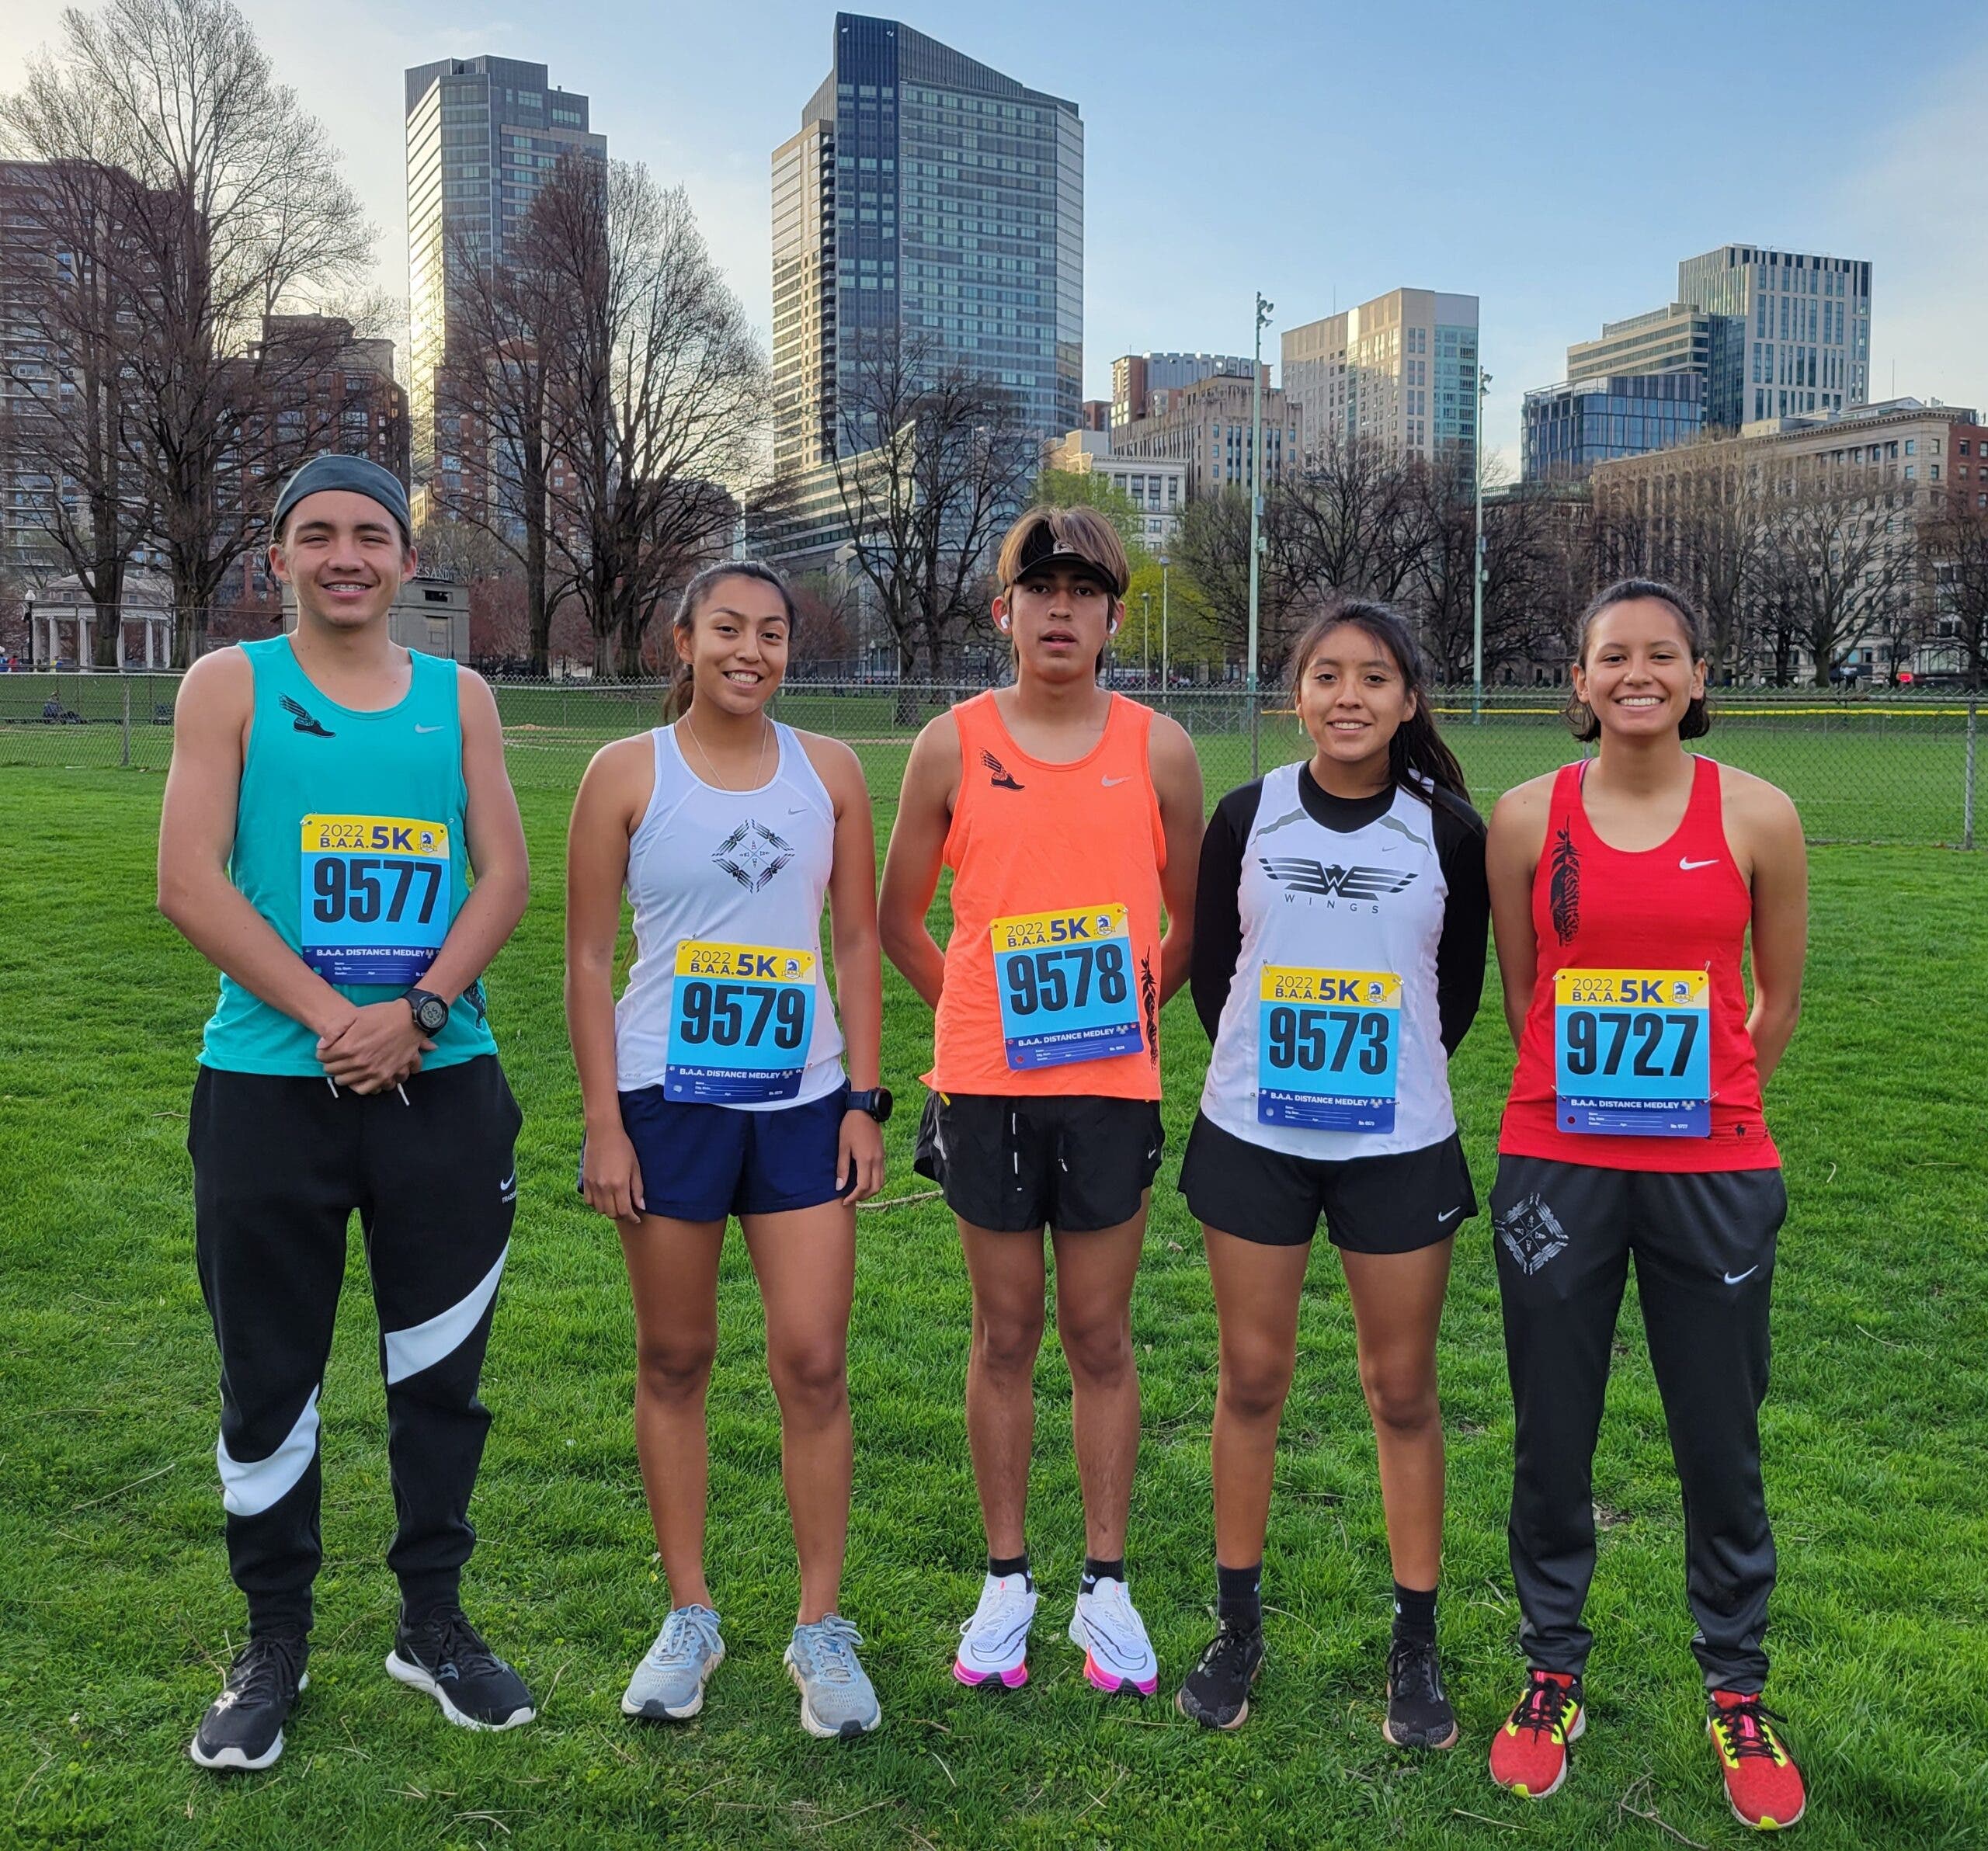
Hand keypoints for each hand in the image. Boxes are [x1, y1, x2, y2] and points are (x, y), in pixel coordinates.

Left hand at [317, 1000, 432, 1093]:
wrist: (410, 1020)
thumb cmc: (381, 1015)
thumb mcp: (354, 1015)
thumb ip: (334, 1029)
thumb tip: (321, 1046)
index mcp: (348, 1046)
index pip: (323, 1057)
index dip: (323, 1052)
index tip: (328, 1050)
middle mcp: (358, 1061)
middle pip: (332, 1070)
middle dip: (331, 1063)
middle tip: (337, 1057)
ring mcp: (372, 1070)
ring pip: (344, 1081)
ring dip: (342, 1074)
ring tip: (347, 1066)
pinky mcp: (384, 1076)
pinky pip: (363, 1089)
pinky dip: (357, 1085)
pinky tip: (358, 1077)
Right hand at [581, 1120, 646, 1221]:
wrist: (603, 1133)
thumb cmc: (623, 1147)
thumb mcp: (635, 1167)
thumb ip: (637, 1189)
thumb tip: (641, 1206)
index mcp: (619, 1184)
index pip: (625, 1211)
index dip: (632, 1218)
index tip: (636, 1218)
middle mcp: (605, 1188)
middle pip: (612, 1213)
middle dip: (622, 1215)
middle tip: (628, 1210)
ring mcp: (593, 1185)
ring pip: (600, 1209)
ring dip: (609, 1210)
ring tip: (616, 1203)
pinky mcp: (585, 1181)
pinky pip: (589, 1201)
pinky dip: (597, 1204)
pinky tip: (604, 1198)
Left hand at [838, 1107, 885, 1203]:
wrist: (865, 1110)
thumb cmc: (850, 1126)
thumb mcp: (842, 1146)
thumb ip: (842, 1168)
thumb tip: (839, 1187)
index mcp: (866, 1159)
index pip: (863, 1186)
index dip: (854, 1196)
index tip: (844, 1201)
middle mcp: (877, 1161)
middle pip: (875, 1188)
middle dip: (864, 1196)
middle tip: (851, 1198)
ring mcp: (882, 1157)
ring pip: (881, 1182)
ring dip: (871, 1190)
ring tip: (857, 1191)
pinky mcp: (882, 1154)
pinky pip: (882, 1174)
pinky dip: (874, 1182)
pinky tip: (864, 1179)